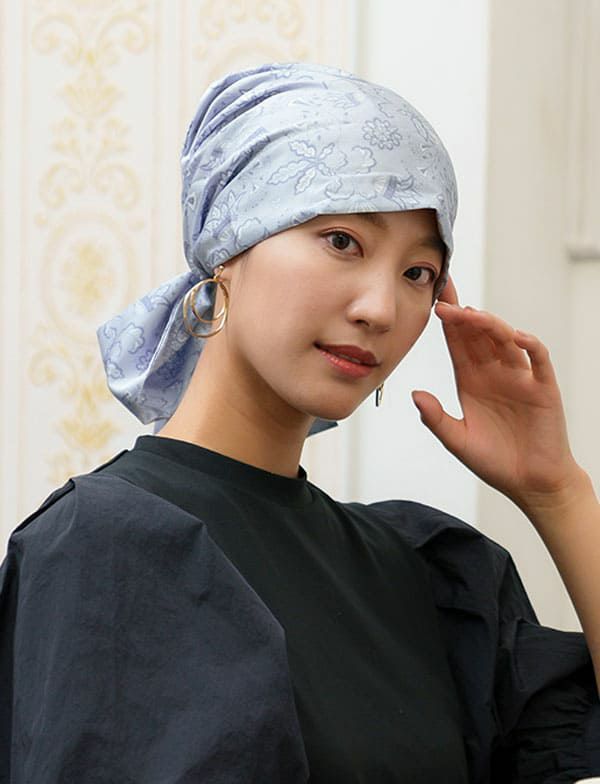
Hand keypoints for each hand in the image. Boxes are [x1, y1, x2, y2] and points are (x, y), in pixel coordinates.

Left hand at [412, 278, 582, 513]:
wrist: (531, 483)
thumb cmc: (495, 461)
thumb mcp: (457, 440)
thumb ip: (436, 418)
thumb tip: (415, 394)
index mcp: (471, 380)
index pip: (457, 342)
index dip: (446, 322)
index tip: (433, 301)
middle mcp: (494, 373)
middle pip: (478, 334)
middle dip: (462, 314)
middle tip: (445, 299)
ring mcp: (519, 377)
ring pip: (505, 340)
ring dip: (489, 325)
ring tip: (470, 316)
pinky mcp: (542, 388)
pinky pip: (538, 359)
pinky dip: (529, 344)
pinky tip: (514, 336)